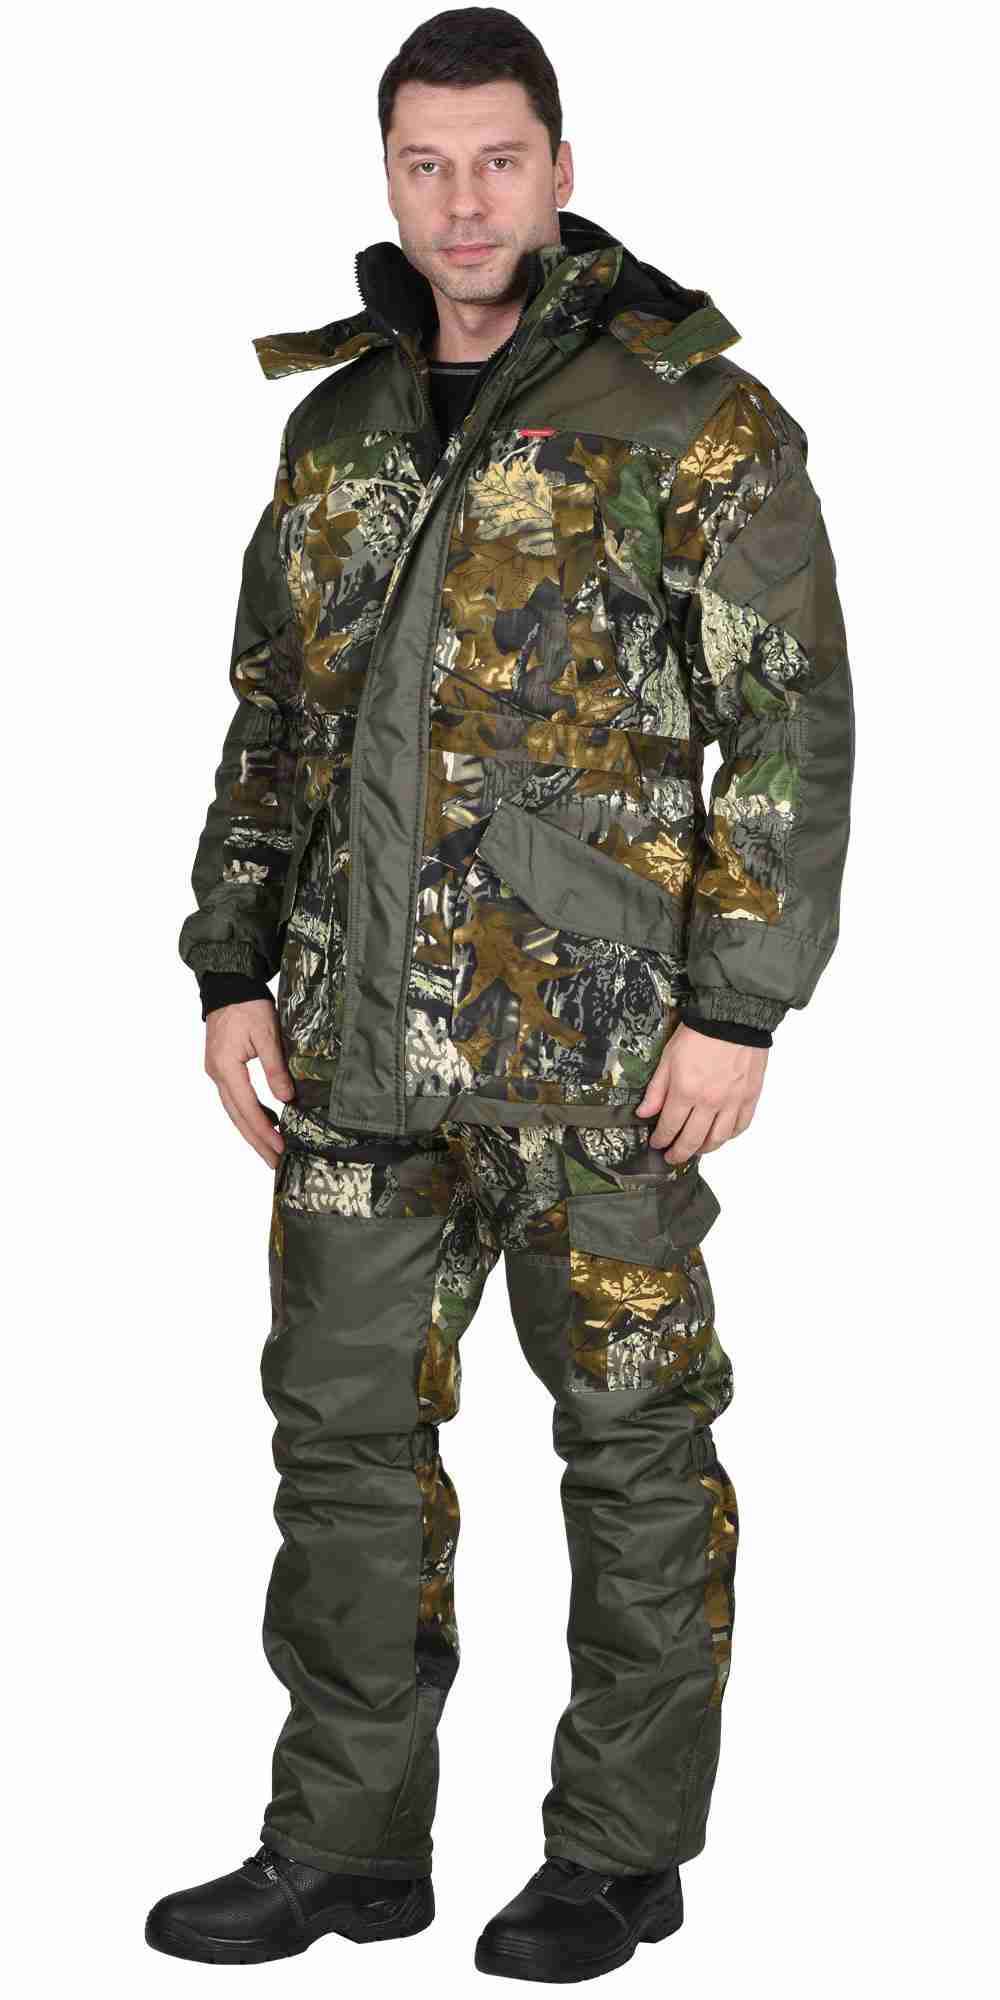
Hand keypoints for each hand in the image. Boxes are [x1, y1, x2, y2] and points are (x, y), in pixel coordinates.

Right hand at [204, 998, 294, 1166]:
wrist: (227, 985)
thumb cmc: (247, 1005)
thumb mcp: (266, 1033)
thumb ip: (275, 1067)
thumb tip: (287, 1098)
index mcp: (226, 1068)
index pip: (248, 1109)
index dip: (265, 1132)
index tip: (281, 1149)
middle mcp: (217, 1074)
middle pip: (238, 1118)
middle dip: (257, 1142)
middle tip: (275, 1163)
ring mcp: (217, 1072)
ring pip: (235, 1111)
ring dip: (253, 1131)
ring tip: (272, 1150)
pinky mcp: (222, 1068)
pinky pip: (235, 1099)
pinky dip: (250, 1114)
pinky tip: (268, 1121)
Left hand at [635, 1024, 768, 1160]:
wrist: (733, 1017)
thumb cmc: (700, 1033)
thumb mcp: (668, 1058)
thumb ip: (657, 1090)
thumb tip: (644, 1113)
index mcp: (686, 1091)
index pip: (670, 1127)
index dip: (661, 1140)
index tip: (657, 1144)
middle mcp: (709, 1102)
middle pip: (692, 1140)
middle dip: (679, 1153)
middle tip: (672, 1157)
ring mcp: (732, 1101)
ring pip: (717, 1139)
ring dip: (703, 1149)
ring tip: (695, 1150)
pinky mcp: (749, 1097)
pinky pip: (740, 1126)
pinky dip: (729, 1136)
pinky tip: (720, 1136)